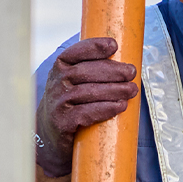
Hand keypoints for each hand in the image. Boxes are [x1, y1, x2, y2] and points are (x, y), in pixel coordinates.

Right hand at [35, 38, 138, 177]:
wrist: (50, 137)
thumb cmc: (70, 106)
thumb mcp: (74, 84)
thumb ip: (91, 72)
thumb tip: (125, 65)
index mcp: (60, 68)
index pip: (76, 52)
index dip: (94, 47)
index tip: (114, 45)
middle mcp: (56, 83)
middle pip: (85, 72)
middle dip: (112, 70)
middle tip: (131, 73)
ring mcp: (58, 102)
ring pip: (88, 92)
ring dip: (113, 90)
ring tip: (132, 90)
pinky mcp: (62, 122)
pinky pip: (85, 113)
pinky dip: (105, 109)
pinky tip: (120, 106)